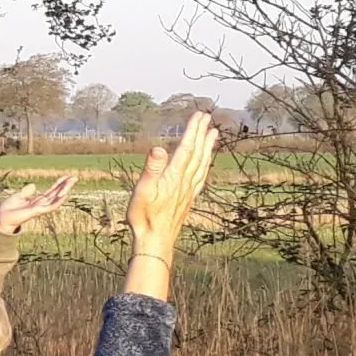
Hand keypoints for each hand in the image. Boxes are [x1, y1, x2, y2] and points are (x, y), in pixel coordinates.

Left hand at [0, 175, 76, 233]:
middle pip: (56, 193)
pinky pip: (51, 206)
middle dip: (65, 185)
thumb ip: (27, 192)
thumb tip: (34, 186)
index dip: (59, 184)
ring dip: (64, 190)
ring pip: (56, 198)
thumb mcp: (18, 197)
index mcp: (37, 201)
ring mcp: (40, 208)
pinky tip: (64, 194)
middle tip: (75, 177)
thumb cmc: (8, 210)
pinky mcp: (37, 212)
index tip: (66, 176)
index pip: (51, 191)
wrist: (1, 218)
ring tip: (71, 182)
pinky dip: (58, 201)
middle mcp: (41, 205)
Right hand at [125, 111, 218, 289]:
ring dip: (207, 148)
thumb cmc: (144, 216)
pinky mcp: (188, 198)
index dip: (193, 131)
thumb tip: (159, 148)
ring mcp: (189, 190)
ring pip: (202, 164)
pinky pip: (201, 176)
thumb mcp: (142, 190)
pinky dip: (205, 165)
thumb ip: (152, 169)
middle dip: (202, 135)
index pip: (186, 148)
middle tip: (208, 118)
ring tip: (213, 135)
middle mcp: (185, 181)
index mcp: (174, 176)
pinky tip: (206, 164)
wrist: (156, 240)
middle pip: (197, 153)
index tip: (200, 115)